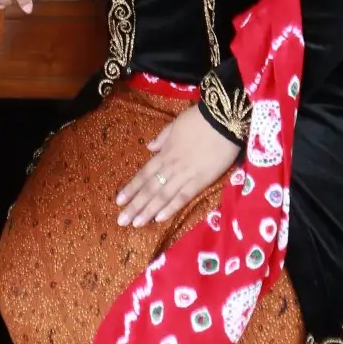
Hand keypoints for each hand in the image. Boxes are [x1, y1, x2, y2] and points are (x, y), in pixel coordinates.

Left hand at [116, 103, 238, 227]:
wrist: (223, 120)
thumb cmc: (199, 120)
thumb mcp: (176, 124)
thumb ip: (162, 138)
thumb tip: (149, 147)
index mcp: (165, 153)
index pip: (144, 174)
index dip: (131, 188)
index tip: (119, 201)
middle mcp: (171, 166)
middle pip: (150, 188)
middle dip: (135, 205)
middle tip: (122, 221)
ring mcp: (186, 175)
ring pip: (163, 196)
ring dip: (149, 210)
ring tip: (136, 223)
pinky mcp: (201, 181)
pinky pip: (183, 196)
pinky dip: (171, 208)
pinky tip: (160, 218)